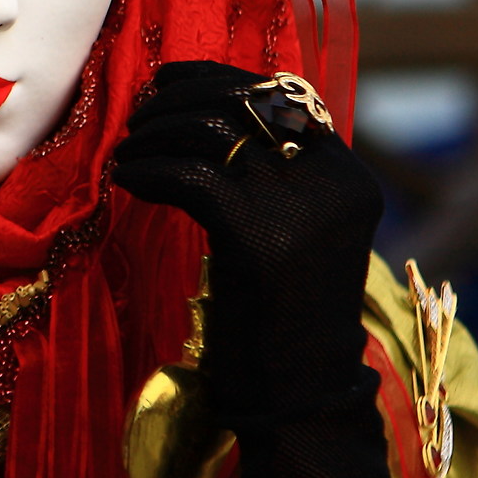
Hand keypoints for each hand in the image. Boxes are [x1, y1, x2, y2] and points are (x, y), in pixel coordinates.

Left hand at [111, 61, 382, 419]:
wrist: (303, 396)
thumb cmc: (286, 318)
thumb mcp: (299, 234)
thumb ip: (278, 179)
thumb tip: (211, 115)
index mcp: (349, 175)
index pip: (282, 95)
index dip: (217, 80)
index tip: (169, 85)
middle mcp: (333, 181)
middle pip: (246, 101)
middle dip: (182, 97)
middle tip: (141, 114)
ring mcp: (301, 207)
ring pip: (213, 129)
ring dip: (158, 131)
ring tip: (129, 150)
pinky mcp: (260, 236)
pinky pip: (189, 174)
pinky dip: (150, 169)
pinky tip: (128, 179)